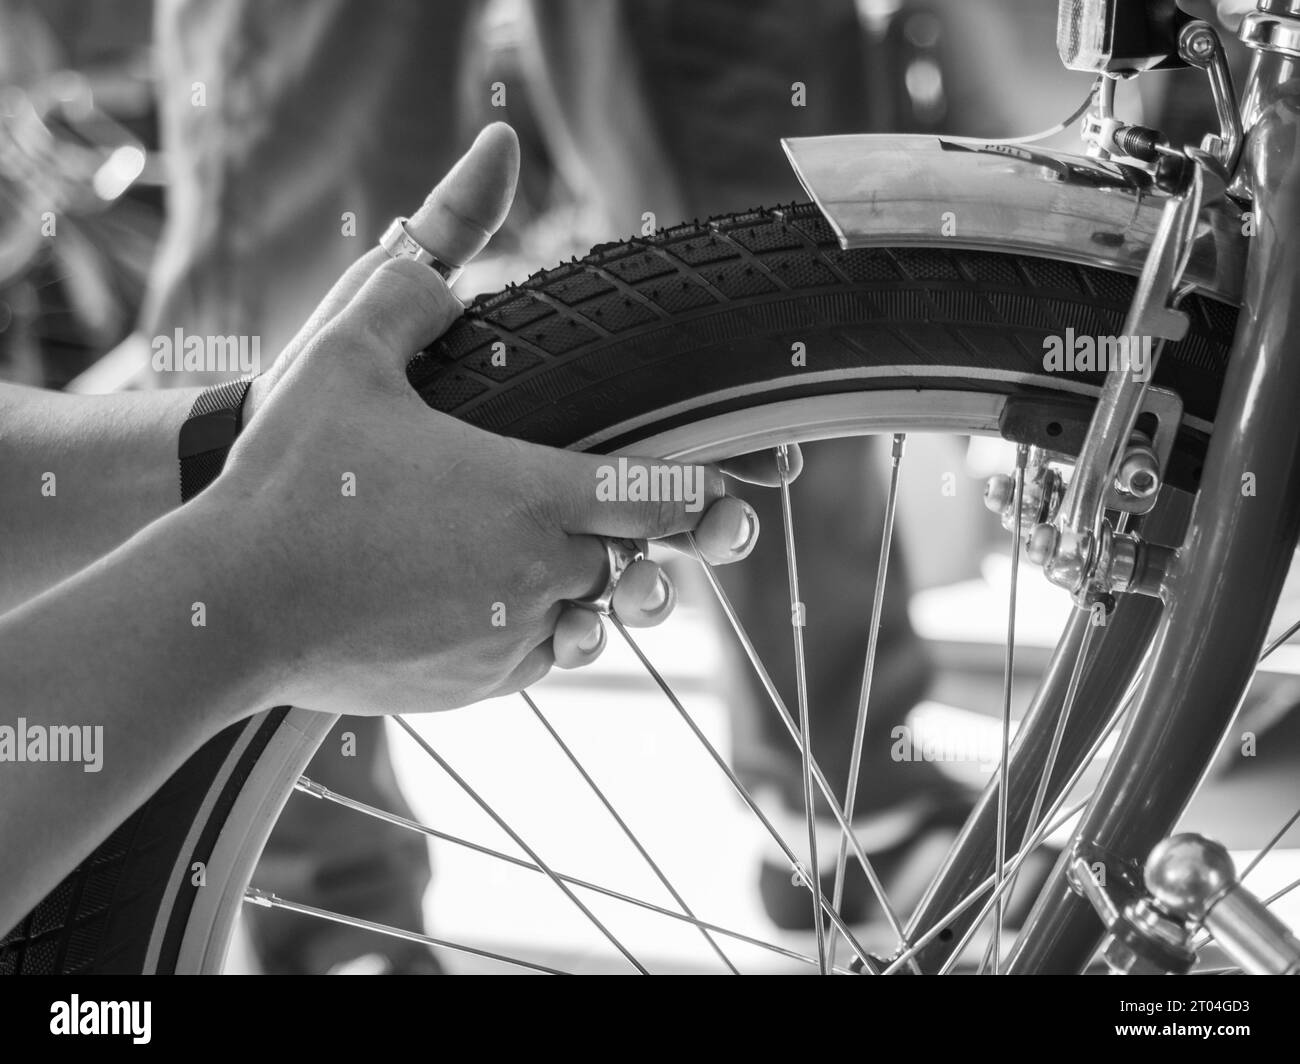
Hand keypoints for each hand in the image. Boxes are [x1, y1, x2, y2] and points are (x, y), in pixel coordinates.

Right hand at [208, 123, 796, 714]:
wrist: (229, 608)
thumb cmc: (293, 477)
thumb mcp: (346, 352)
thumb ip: (422, 275)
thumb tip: (481, 186)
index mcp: (537, 492)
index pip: (670, 495)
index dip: (703, 487)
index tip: (722, 483)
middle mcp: (545, 573)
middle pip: (638, 556)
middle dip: (635, 532)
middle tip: (620, 508)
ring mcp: (514, 639)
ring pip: (596, 610)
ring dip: (588, 580)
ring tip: (538, 546)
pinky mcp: (480, 687)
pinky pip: (543, 657)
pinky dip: (538, 627)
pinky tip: (491, 595)